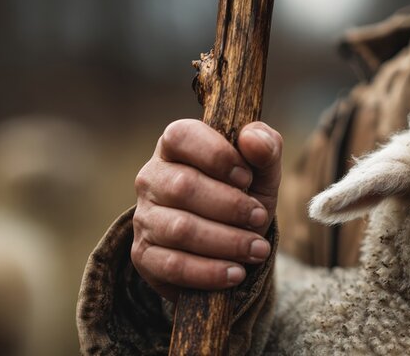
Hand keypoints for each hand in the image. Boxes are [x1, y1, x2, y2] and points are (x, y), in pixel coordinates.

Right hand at [131, 119, 282, 300]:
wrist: (231, 248)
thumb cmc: (242, 197)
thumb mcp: (262, 173)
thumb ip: (265, 148)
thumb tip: (252, 138)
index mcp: (175, 147)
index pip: (181, 136)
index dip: (216, 155)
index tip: (246, 177)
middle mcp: (151, 179)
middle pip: (183, 186)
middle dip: (230, 206)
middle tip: (259, 218)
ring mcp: (144, 217)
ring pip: (180, 229)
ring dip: (227, 242)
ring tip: (257, 250)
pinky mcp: (144, 255)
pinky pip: (173, 265)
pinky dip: (209, 271)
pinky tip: (235, 272)